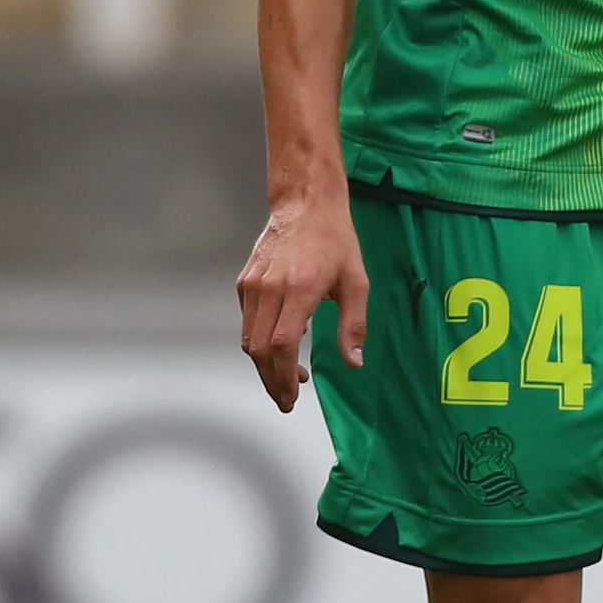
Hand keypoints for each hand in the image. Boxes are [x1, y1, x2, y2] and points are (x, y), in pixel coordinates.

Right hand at [237, 189, 366, 410]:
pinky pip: (247, 321)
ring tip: (287, 376)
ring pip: (248, 339)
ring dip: (264, 365)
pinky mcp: (245, 282)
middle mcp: (270, 288)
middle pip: (259, 350)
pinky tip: (281, 343)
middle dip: (271, 381)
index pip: (281, 345)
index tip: (292, 395)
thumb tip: (354, 362)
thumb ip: (354, 325)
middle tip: (286, 399)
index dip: (283, 376)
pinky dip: (259, 341)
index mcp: (299, 289)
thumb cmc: (335, 241)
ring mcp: (253, 285)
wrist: (305, 204)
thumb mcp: (357, 283)